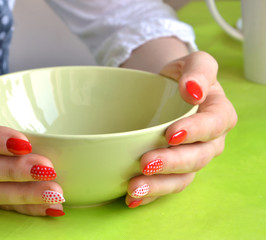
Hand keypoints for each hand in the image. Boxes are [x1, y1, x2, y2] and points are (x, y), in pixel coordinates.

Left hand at [125, 51, 236, 207]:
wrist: (168, 90)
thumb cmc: (183, 76)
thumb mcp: (193, 63)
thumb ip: (199, 70)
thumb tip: (193, 89)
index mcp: (218, 113)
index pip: (214, 124)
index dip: (195, 132)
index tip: (170, 134)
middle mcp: (209, 141)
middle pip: (197, 158)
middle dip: (172, 163)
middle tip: (146, 163)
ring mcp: (191, 158)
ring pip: (182, 178)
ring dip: (159, 186)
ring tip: (134, 188)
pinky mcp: (173, 170)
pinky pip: (166, 186)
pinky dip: (150, 194)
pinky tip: (132, 199)